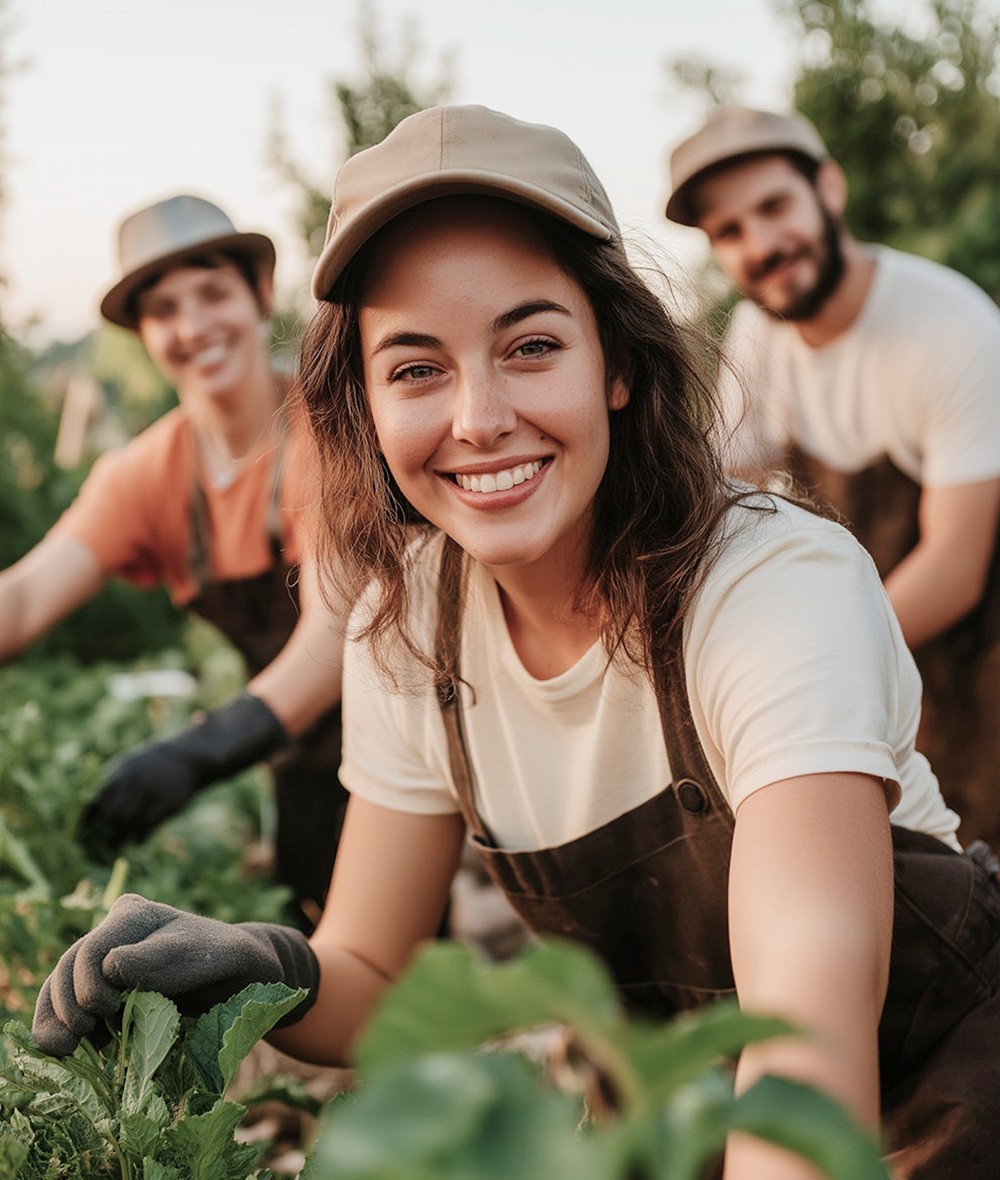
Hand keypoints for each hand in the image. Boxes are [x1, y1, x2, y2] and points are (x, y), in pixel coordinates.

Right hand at [31, 893, 318, 1056]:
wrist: (242, 980)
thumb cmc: (229, 963)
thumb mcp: (205, 956)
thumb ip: (162, 959)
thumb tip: (111, 967)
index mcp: (135, 915)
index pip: (91, 949)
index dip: (90, 985)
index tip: (112, 1008)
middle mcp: (114, 935)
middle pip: (67, 967)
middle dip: (70, 1004)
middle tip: (86, 1034)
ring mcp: (104, 963)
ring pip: (59, 987)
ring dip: (55, 1020)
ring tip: (66, 1049)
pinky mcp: (103, 992)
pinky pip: (66, 1007)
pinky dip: (59, 1028)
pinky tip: (68, 1052)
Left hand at [77, 692, 288, 857]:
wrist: (184, 759)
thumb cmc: (147, 767)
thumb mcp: (126, 769)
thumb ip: (108, 788)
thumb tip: (86, 816)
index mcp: (121, 772)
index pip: (98, 800)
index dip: (89, 820)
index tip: (83, 834)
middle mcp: (136, 781)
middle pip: (113, 815)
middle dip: (106, 832)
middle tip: (102, 843)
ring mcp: (153, 792)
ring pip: (130, 824)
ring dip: (121, 837)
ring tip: (118, 843)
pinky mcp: (168, 804)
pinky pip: (148, 828)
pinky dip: (139, 837)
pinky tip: (137, 839)